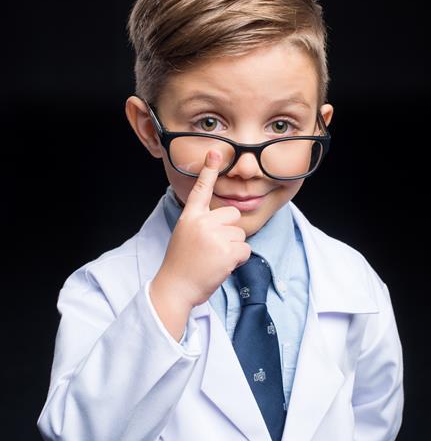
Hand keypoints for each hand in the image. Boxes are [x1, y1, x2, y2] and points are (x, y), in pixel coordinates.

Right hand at [154, 150, 250, 308]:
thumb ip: (202, 223)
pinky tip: (221, 267)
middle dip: (229, 231)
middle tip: (212, 249)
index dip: (209, 170)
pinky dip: (238, 261)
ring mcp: (215, 236)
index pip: (202, 189)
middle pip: (233, 215)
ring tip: (214, 260)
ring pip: (240, 234)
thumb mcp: (185, 235)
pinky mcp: (227, 251)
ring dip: (233, 249)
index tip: (215, 152)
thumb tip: (226, 219)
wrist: (176, 288)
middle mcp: (202, 222)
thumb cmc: (182, 265)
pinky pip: (245, 250)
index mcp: (190, 217)